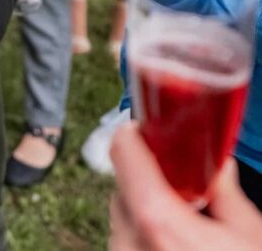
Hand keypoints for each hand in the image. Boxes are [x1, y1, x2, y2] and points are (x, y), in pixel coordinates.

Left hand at [110, 124, 261, 249]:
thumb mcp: (248, 233)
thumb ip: (225, 188)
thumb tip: (214, 157)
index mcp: (157, 222)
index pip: (123, 149)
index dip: (141, 134)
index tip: (159, 132)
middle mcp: (128, 241)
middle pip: (125, 184)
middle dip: (153, 180)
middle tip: (188, 190)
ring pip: (123, 214)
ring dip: (148, 210)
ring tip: (188, 228)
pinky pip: (126, 239)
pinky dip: (144, 235)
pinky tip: (176, 247)